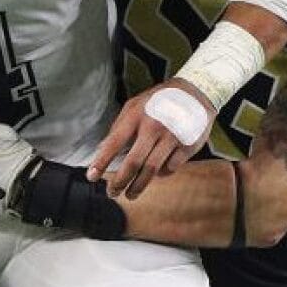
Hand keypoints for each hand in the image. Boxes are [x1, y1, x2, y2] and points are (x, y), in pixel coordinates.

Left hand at [87, 79, 214, 199]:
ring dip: (138, 186)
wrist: (195, 92)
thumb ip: (119, 127)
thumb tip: (102, 151)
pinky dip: (161, 174)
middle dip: (120, 182)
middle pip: (134, 162)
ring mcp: (172, 136)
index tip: (92, 177)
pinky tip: (156, 173)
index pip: (114, 142)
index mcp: (136, 115)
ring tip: (130, 194)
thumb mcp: (135, 106)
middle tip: (112, 193)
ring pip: (152, 170)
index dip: (102, 161)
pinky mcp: (188, 145)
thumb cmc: (157, 102)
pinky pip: (170, 168)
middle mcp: (154, 126)